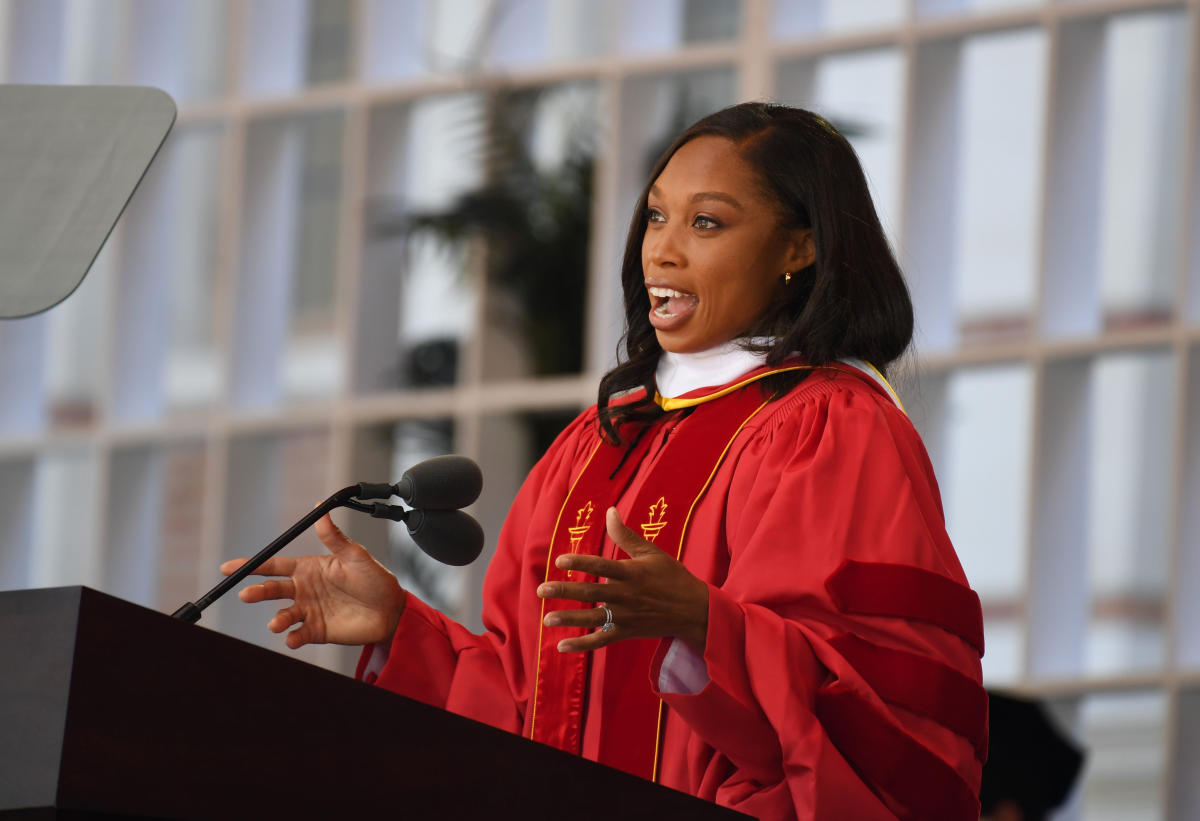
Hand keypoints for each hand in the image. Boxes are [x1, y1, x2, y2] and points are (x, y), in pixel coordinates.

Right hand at [220, 514, 406, 649]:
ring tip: (278, 622)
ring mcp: (310, 611)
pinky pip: (298, 635)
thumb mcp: (355, 555)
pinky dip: (292, 638)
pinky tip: (294, 638)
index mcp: (309, 568)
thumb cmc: (374, 579)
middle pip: (272, 590)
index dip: (252, 566)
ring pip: (283, 615)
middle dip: (257, 592)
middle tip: (247, 594)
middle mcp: (305, 589)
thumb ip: (334, 537)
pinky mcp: (317, 631)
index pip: (275, 566)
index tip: (229, 568)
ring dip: (277, 619)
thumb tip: (320, 510)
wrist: (391, 610)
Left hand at [537, 507, 708, 653]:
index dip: (581, 562)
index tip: (559, 559)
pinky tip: (562, 645)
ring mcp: (625, 615)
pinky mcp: (626, 632)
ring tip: (547, 618)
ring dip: (569, 618)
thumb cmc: (671, 577)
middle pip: (590, 591)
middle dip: (564, 590)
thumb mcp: (651, 552)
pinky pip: (601, 640)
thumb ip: (625, 535)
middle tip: (541, 589)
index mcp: (631, 573)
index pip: (602, 566)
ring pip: (592, 617)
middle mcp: (625, 595)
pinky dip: (582, 644)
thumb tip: (610, 511)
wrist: (693, 610)